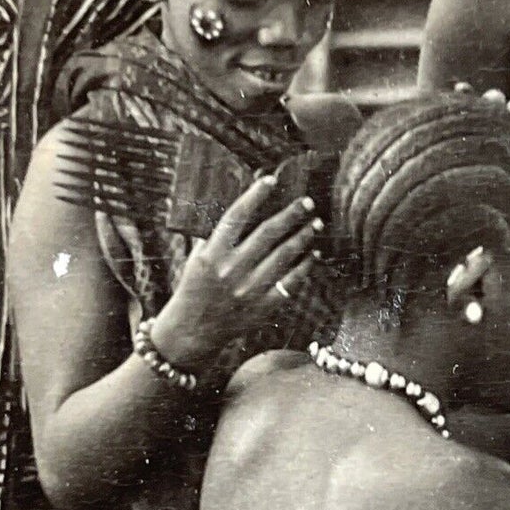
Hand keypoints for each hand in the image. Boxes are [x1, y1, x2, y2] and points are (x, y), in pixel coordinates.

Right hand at [148, 173, 321, 379]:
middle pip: (268, 233)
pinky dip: (305, 267)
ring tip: (316, 223)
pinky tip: (314, 254)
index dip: (255, 195)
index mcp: (212, 253)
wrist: (192, 331)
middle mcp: (231, 269)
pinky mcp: (264, 307)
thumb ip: (214, 236)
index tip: (271, 179)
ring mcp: (249, 289)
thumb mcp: (196, 258)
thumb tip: (239, 207)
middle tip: (307, 202)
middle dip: (291, 214)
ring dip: (303, 237)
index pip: (237, 216)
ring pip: (284, 256)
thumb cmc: (194, 288)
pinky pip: (291, 282)